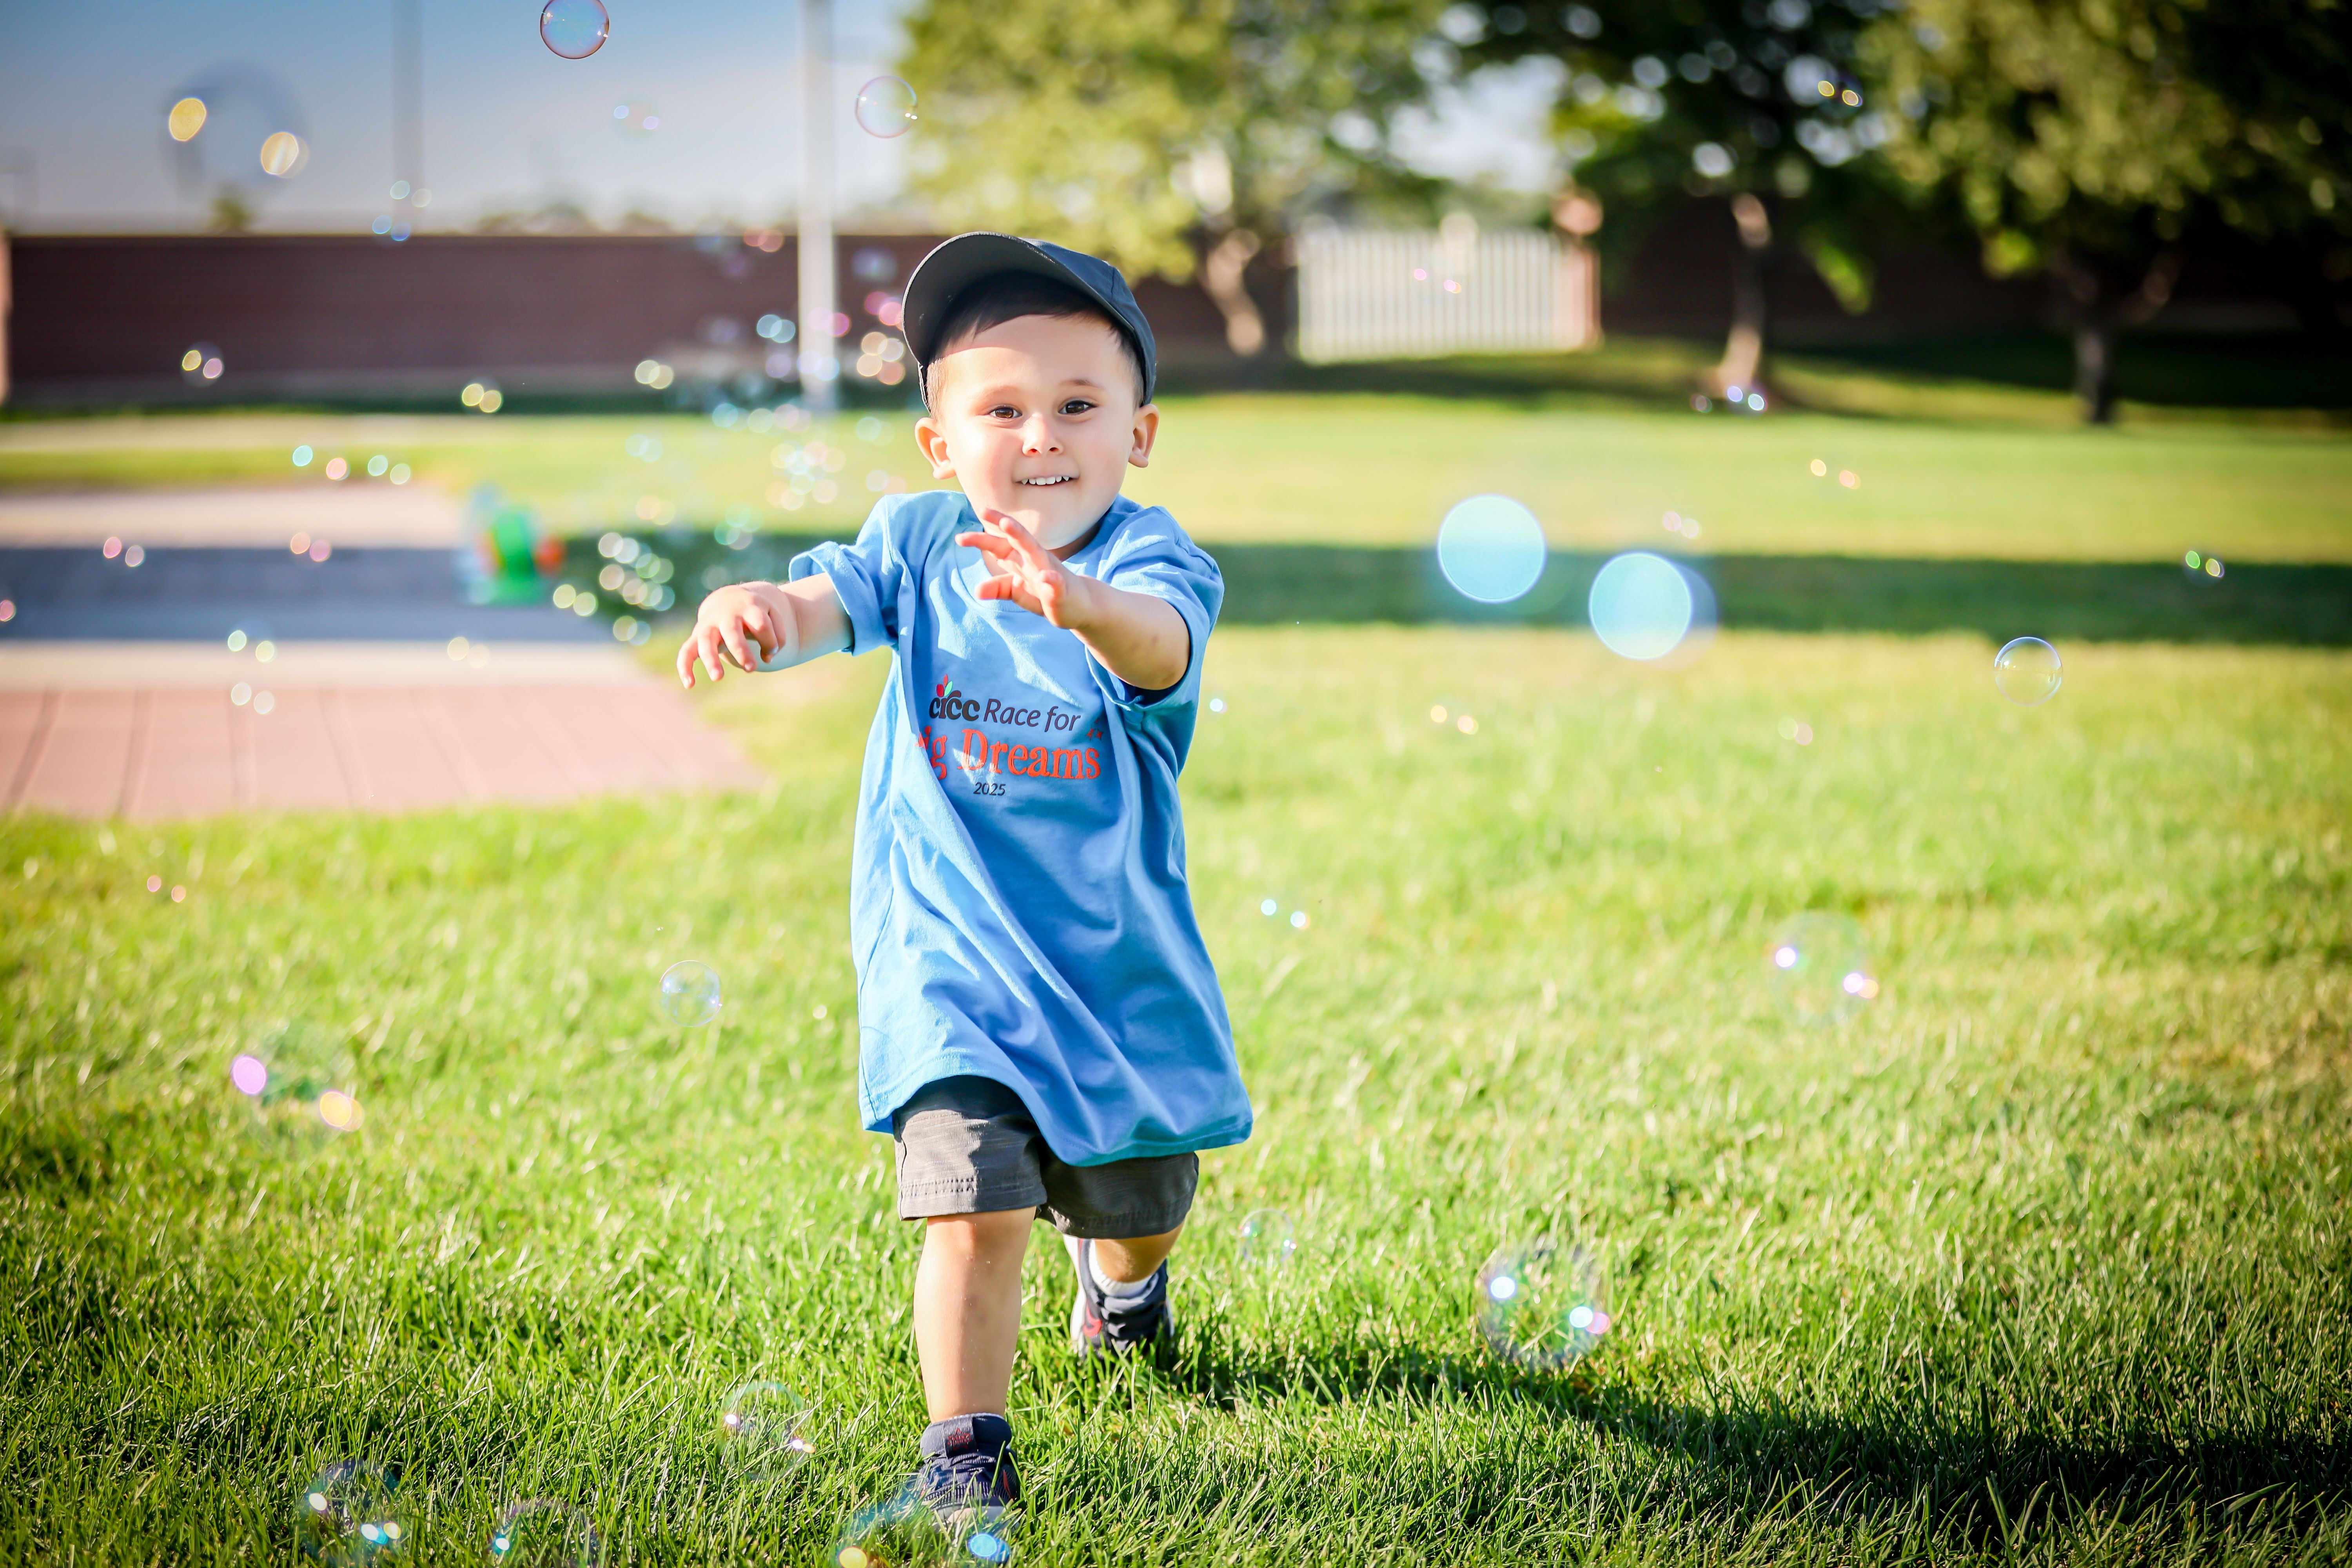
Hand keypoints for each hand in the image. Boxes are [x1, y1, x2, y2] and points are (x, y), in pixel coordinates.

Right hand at [676, 582, 793, 688]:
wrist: (730, 599)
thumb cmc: (755, 614)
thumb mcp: (772, 617)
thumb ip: (777, 637)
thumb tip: (767, 658)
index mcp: (748, 608)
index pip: (761, 625)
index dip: (770, 642)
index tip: (772, 652)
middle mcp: (726, 615)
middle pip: (732, 632)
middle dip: (741, 651)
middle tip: (751, 668)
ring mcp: (709, 625)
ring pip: (706, 641)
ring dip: (711, 659)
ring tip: (718, 678)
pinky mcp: (696, 636)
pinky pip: (686, 650)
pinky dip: (684, 667)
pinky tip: (689, 685)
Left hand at [955, 510, 1094, 629]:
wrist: (1081, 606)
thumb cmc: (1049, 595)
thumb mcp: (1020, 592)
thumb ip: (1000, 588)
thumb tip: (977, 589)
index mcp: (1022, 561)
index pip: (1000, 546)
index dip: (981, 540)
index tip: (959, 538)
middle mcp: (1035, 561)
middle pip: (1016, 539)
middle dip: (1000, 525)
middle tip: (983, 511)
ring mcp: (1050, 573)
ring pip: (1035, 551)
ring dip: (1021, 537)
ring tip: (1007, 525)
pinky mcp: (1063, 590)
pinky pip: (1058, 584)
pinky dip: (1052, 580)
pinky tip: (1047, 578)